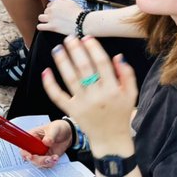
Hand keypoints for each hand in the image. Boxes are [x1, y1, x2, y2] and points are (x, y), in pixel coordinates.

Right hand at [21, 119, 71, 168]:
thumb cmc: (58, 128)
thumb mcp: (54, 129)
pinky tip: (56, 158)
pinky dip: (51, 163)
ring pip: (38, 163)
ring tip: (54, 157)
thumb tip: (46, 142)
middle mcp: (34, 146)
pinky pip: (46, 165)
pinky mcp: (46, 158)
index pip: (23, 146)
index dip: (24, 152)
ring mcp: (40, 153)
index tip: (30, 156)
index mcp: (32, 137)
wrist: (67, 134)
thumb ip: (50, 136)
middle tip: (47, 158)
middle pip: (30, 157)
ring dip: (46, 162)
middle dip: (38, 160)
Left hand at [37, 0, 84, 35]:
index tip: (56, 13)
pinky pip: (40, 27)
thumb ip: (62, 0)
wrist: (82, 22)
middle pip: (45, 11)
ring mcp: (51, 18)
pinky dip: (41, 27)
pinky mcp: (51, 26)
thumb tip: (57, 1)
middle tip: (55, 18)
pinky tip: (45, 27)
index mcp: (57, 2)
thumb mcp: (71, 2)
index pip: (50, 5)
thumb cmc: (79, 13)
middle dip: (49, 14)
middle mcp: (52, 9)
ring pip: (40, 17)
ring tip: (48, 22)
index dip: (53, 9)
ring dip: (44, 20)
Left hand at [42, 36, 137, 150]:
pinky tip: (46, 71)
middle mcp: (97, 95)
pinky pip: (58, 96)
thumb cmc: (121, 113)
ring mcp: (82, 103)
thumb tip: (117, 56)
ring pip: (70, 79)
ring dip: (62, 62)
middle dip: (76, 50)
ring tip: (57, 48)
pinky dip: (50, 84)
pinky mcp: (71, 111)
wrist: (111, 139)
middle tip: (69, 38)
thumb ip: (127, 74)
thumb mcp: (131, 94)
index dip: (93, 48)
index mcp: (113, 89)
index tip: (87, 37)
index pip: (101, 63)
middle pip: (84, 68)